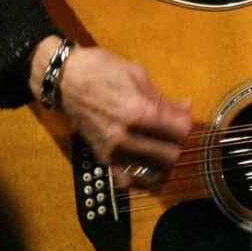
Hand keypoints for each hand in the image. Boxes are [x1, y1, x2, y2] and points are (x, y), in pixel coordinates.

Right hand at [30, 37, 192, 186]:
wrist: (65, 81)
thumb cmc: (103, 70)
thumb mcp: (138, 76)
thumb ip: (163, 98)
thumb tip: (187, 108)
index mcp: (139, 111)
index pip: (180, 131)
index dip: (186, 124)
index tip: (183, 117)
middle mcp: (127, 136)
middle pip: (170, 155)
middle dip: (177, 143)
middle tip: (173, 131)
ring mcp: (113, 151)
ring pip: (152, 171)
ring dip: (161, 161)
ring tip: (161, 145)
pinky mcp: (102, 159)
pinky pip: (126, 180)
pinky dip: (138, 174)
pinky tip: (142, 161)